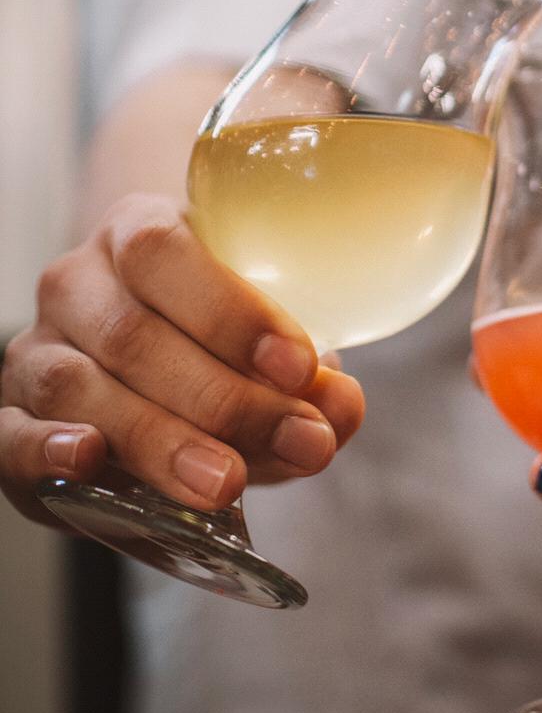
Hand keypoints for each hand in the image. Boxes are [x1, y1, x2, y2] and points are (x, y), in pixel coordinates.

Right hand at [0, 195, 364, 527]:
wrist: (152, 338)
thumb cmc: (218, 334)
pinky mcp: (11, 417)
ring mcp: (37, 349)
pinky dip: (47, 450)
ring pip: (79, 389)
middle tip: (296, 442)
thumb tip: (339, 410)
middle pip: (134, 335)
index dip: (231, 312)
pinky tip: (91, 461)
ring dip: (160, 440)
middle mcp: (76, 282)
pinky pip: (9, 434)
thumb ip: (306, 380)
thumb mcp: (268, 340)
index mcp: (138, 230)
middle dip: (224, 400)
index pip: (165, 254)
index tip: (300, 367)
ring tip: (228, 481)